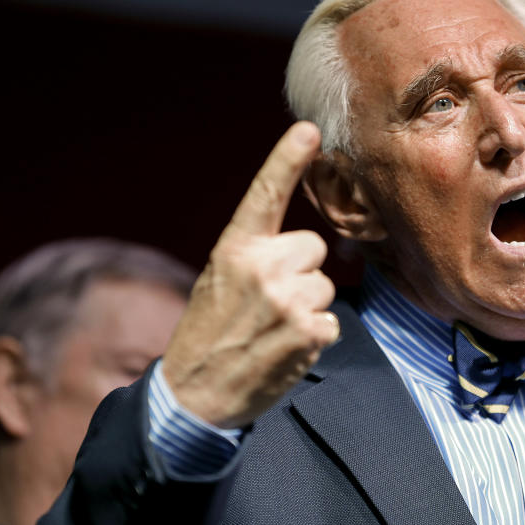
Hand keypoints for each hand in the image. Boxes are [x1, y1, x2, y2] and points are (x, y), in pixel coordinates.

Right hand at [161, 121, 338, 428]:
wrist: (194, 394)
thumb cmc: (209, 332)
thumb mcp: (218, 280)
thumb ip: (255, 255)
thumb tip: (303, 247)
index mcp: (234, 248)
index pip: (265, 193)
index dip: (287, 158)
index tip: (308, 130)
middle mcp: (261, 267)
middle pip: (314, 247)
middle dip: (301, 271)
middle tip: (268, 303)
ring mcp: (285, 300)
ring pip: (324, 286)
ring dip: (307, 308)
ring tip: (272, 329)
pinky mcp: (307, 332)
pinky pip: (330, 321)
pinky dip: (313, 338)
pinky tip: (283, 349)